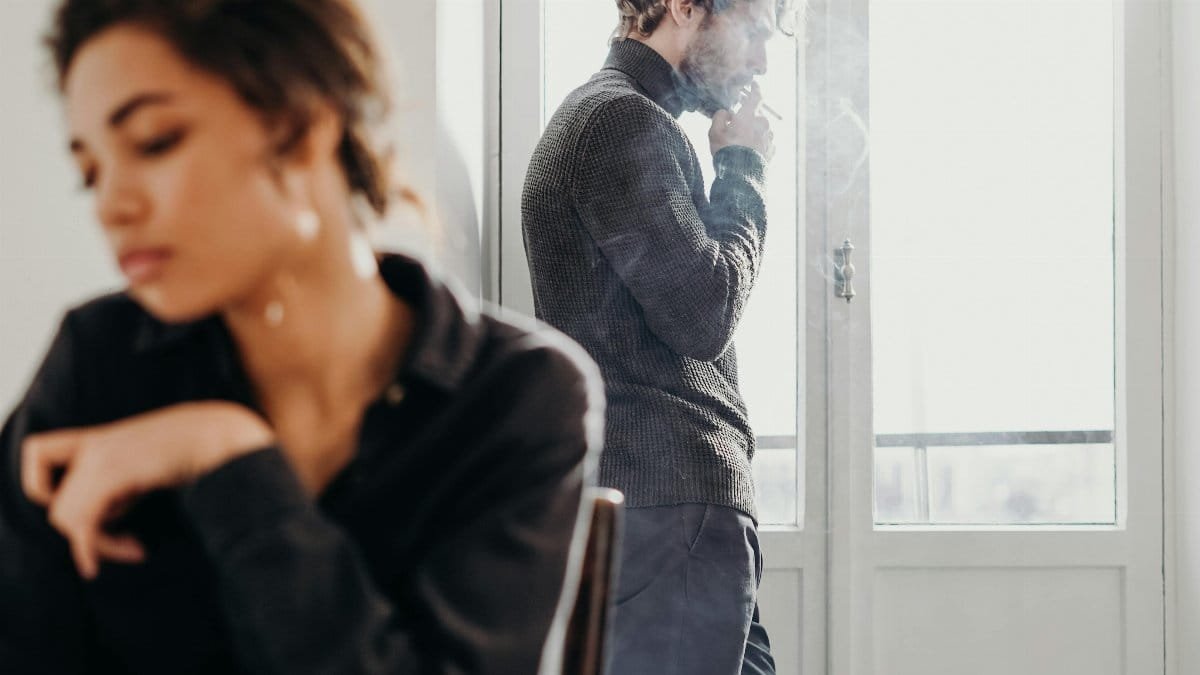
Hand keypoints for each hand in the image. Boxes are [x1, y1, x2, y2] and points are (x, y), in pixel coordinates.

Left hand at [21, 401, 273, 579]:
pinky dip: (94, 549)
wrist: (222, 434)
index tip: (92, 507)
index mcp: (102, 438)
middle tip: (130, 544)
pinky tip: (136, 553)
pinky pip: (83, 522)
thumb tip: (128, 505)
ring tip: (139, 547)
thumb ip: (132, 480)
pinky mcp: (112, 472)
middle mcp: (95, 445)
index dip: (45, 486)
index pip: (38, 452)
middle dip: (87, 533)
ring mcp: (101, 457)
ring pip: (67, 518)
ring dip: (101, 544)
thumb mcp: (156, 463)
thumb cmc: (202, 449)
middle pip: (57, 504)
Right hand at [709, 82, 774, 161]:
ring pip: (761, 129)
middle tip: (736, 126)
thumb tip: (726, 113)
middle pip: (756, 115)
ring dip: (753, 132)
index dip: (755, 88)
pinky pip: (765, 142)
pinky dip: (758, 143)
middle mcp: (763, 124)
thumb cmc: (726, 151)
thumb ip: (719, 117)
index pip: (756, 96)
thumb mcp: (714, 132)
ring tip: (741, 143)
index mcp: (750, 115)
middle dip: (747, 118)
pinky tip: (749, 151)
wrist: (741, 176)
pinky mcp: (772, 151)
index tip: (754, 84)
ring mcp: (769, 138)